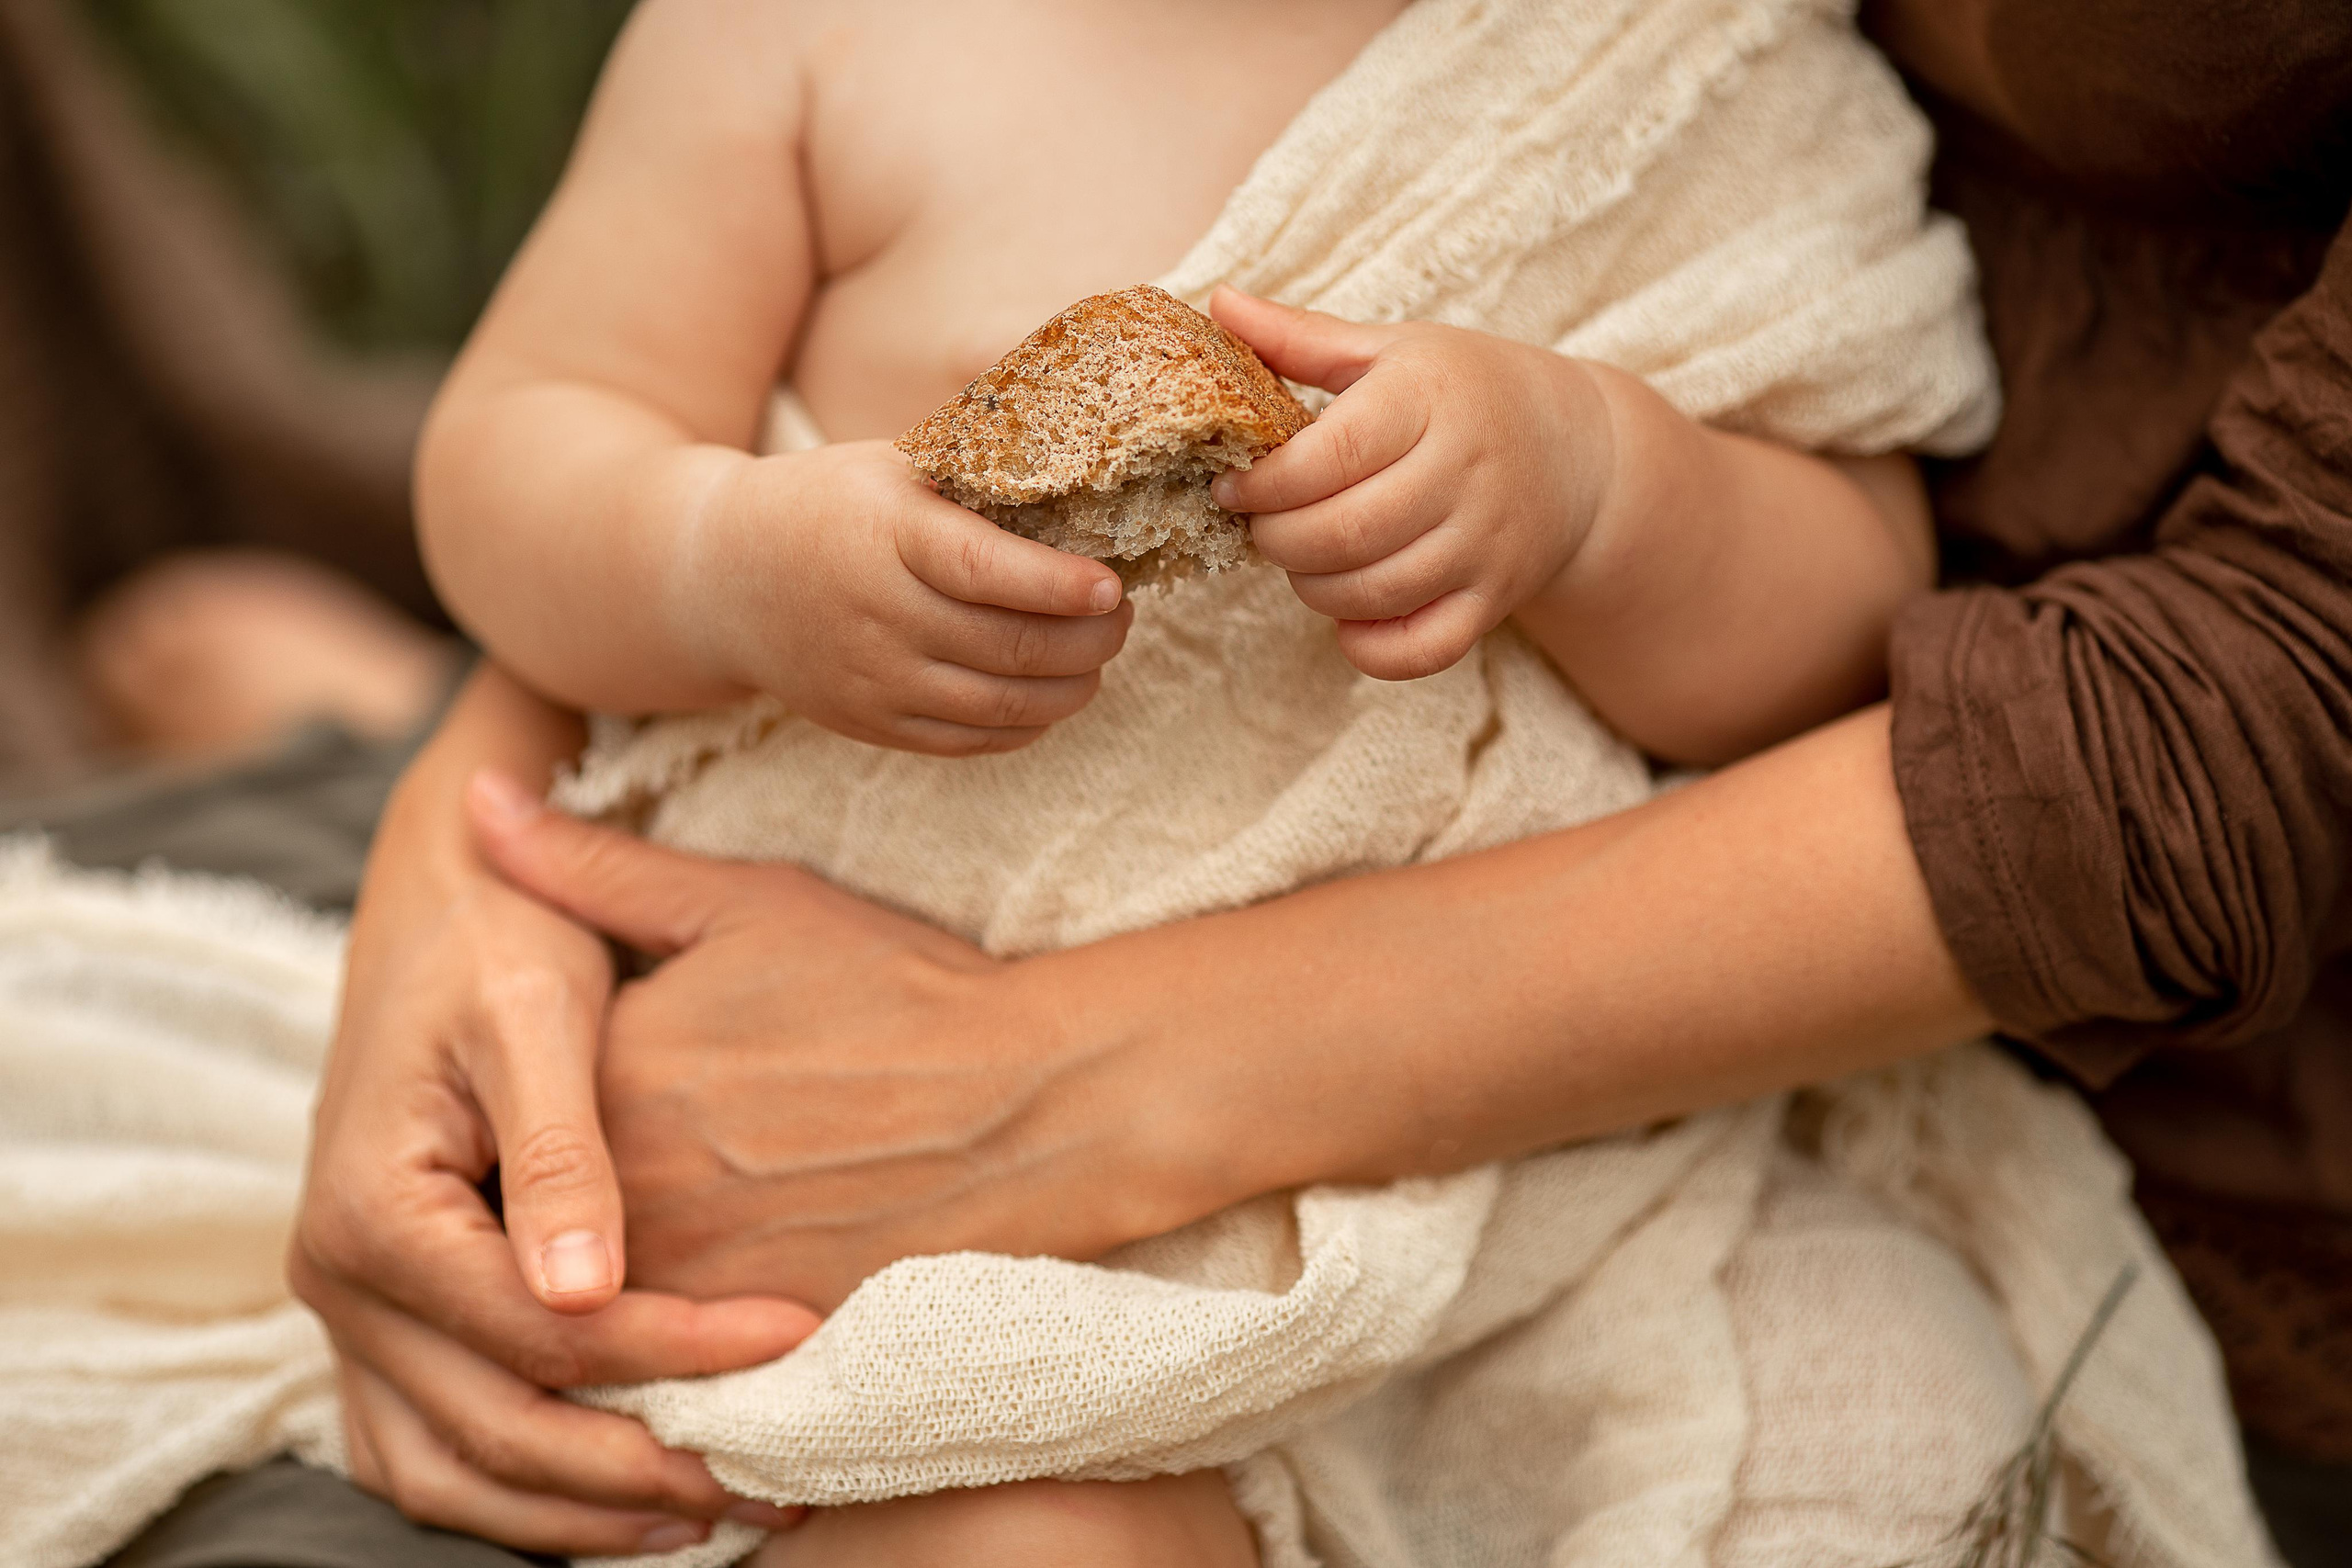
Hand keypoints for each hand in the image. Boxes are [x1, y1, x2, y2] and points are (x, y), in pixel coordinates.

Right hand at [291, 739, 818, 1556]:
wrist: (446, 898)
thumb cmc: (504, 938)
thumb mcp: (536, 1013)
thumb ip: (559, 1151)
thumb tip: (583, 1293)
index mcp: (373, 1212)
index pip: (540, 1334)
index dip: (674, 1353)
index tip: (795, 1340)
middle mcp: (340, 1283)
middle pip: (495, 1430)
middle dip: (639, 1468)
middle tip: (773, 1474)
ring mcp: (352, 1315)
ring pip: (451, 1472)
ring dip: (577, 1514)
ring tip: (712, 1512)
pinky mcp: (384, 1322)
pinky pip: (434, 1450)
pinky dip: (523, 1491)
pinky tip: (626, 1494)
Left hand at [467, 775, 1247, 1308]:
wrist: (1037, 1100)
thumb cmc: (898, 988)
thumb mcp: (745, 901)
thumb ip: (594, 866)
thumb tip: (476, 798)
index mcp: (598, 1076)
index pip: (509, 1111)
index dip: (540, 1102)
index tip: (598, 1085)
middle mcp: (622, 1190)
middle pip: (542, 1214)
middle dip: (566, 1196)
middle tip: (661, 1155)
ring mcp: (688, 1278)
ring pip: (604, 1295)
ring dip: (623, 1270)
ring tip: (706, 1215)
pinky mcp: (754, 1343)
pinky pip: (678, 1357)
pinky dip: (687, 1334)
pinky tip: (737, 1280)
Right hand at [692, 440, 1134, 755]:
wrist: (722, 579)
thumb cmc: (829, 505)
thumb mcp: (891, 463)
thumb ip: (977, 468)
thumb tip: (1090, 459)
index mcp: (887, 537)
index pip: (988, 571)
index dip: (1061, 585)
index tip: (1114, 584)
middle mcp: (879, 616)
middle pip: (1011, 647)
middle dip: (1091, 638)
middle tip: (1122, 615)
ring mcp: (874, 679)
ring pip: (1002, 705)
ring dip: (1072, 686)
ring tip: (1098, 655)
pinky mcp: (872, 723)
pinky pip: (971, 741)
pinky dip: (1028, 724)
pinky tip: (1052, 694)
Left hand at [1209, 288, 1615, 681]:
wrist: (1578, 449)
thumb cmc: (1466, 391)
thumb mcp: (1392, 350)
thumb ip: (1301, 337)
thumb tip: (1220, 303)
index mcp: (1428, 399)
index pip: (1330, 456)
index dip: (1265, 483)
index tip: (1233, 485)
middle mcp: (1464, 473)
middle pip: (1344, 533)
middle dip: (1278, 540)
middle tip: (1263, 526)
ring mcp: (1485, 544)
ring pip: (1374, 592)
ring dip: (1312, 587)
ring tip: (1302, 558)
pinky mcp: (1496, 599)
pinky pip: (1423, 650)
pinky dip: (1369, 647)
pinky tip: (1348, 613)